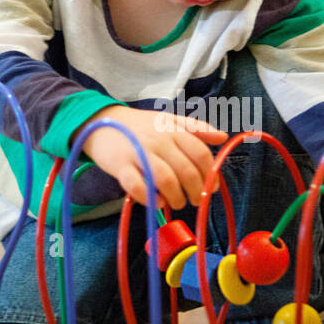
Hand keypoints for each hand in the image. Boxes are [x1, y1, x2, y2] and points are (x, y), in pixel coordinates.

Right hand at [78, 104, 227, 210]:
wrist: (100, 122)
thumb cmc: (140, 126)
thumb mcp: (169, 120)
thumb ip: (196, 128)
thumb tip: (223, 137)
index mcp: (173, 129)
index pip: (200, 154)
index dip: (209, 175)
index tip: (210, 189)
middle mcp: (159, 140)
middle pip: (186, 171)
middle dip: (195, 192)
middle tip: (193, 200)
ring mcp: (139, 152)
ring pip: (166, 180)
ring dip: (175, 197)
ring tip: (176, 203)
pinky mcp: (120, 165)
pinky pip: (138, 186)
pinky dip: (150, 198)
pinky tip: (157, 202)